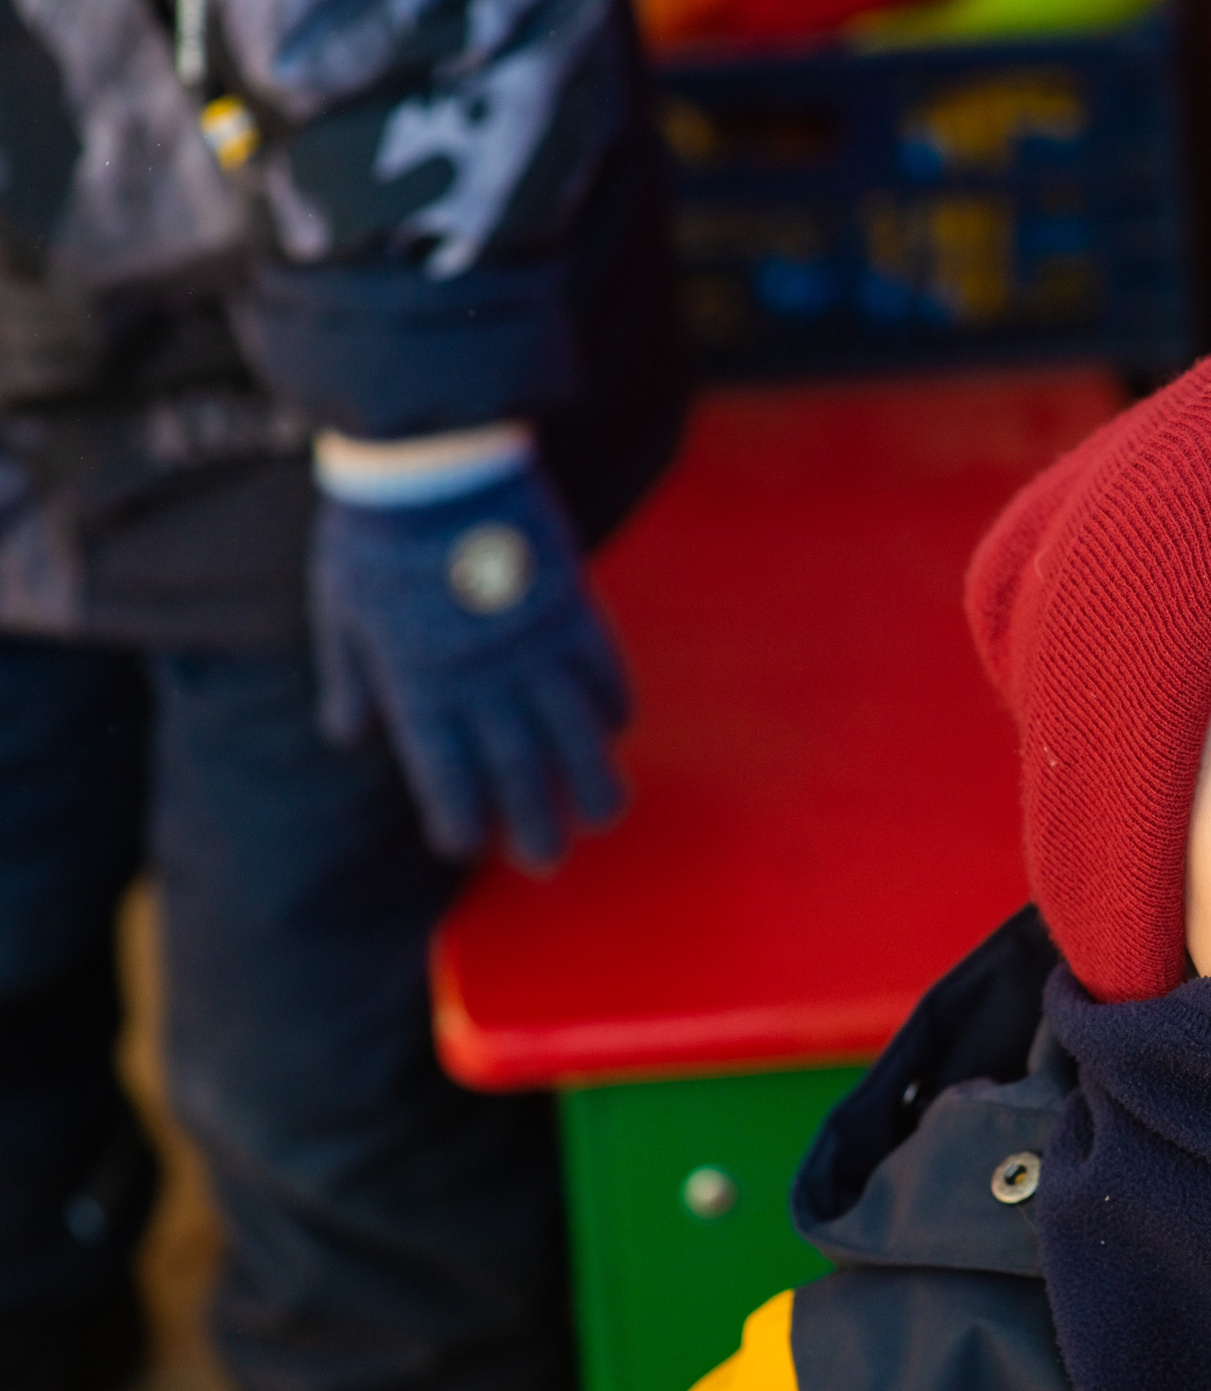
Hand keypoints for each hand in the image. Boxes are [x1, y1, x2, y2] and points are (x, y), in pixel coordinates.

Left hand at [311, 462, 628, 866]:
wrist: (427, 453)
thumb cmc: (370, 531)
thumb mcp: (337, 607)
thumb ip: (347, 676)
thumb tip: (347, 735)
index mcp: (417, 681)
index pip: (444, 772)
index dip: (459, 816)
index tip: (467, 845)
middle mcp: (481, 676)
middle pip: (517, 767)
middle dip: (534, 821)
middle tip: (547, 862)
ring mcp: (532, 642)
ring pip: (573, 729)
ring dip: (591, 778)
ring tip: (604, 816)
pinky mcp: (568, 602)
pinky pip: (602, 666)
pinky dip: (613, 701)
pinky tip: (618, 729)